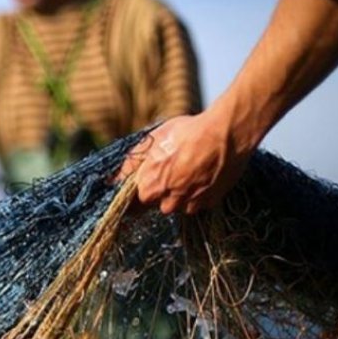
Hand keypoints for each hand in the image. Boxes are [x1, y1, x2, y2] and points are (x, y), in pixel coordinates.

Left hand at [119, 113, 253, 214]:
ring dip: (178, 193)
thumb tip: (112, 180)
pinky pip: (196, 203)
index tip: (137, 192)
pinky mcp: (210, 203)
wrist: (226, 133)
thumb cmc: (186, 132)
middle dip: (159, 191)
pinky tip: (202, 174)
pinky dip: (196, 193)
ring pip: (177, 205)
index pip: (132, 206)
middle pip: (156, 204)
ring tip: (188, 169)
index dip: (133, 198)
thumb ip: (130, 164)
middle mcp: (168, 201)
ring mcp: (190, 204)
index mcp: (149, 187)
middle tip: (170, 168)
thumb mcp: (151, 141)